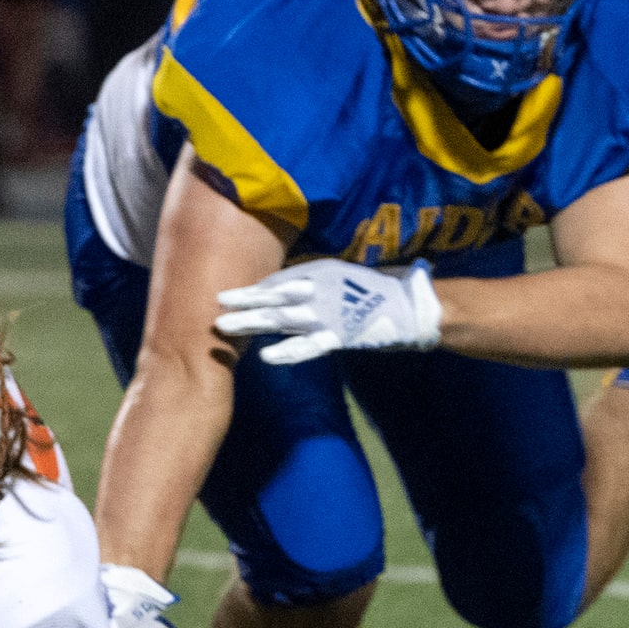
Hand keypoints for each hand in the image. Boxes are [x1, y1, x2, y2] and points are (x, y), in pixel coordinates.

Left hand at [216, 259, 442, 365]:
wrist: (412, 306)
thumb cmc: (377, 289)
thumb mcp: (343, 273)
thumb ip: (316, 277)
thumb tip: (286, 282)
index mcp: (322, 271)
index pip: (279, 279)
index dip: (254, 287)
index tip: (228, 293)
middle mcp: (320, 290)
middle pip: (273, 296)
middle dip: (244, 300)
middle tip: (216, 303)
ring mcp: (328, 314)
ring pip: (282, 318)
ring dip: (253, 322)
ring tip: (225, 326)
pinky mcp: (339, 336)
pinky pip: (309, 346)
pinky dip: (287, 351)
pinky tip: (266, 356)